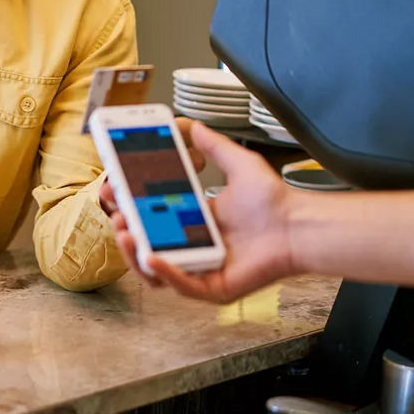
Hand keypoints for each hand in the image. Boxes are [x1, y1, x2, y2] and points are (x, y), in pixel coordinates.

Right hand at [100, 121, 296, 302]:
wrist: (300, 225)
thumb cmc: (276, 202)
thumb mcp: (237, 163)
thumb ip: (213, 145)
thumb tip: (191, 124)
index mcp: (195, 221)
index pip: (153, 217)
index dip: (130, 205)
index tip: (113, 188)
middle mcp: (195, 247)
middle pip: (148, 243)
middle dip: (124, 229)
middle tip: (114, 211)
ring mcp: (202, 269)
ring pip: (157, 270)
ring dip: (135, 254)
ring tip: (125, 233)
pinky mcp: (213, 288)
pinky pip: (182, 286)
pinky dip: (164, 273)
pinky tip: (152, 256)